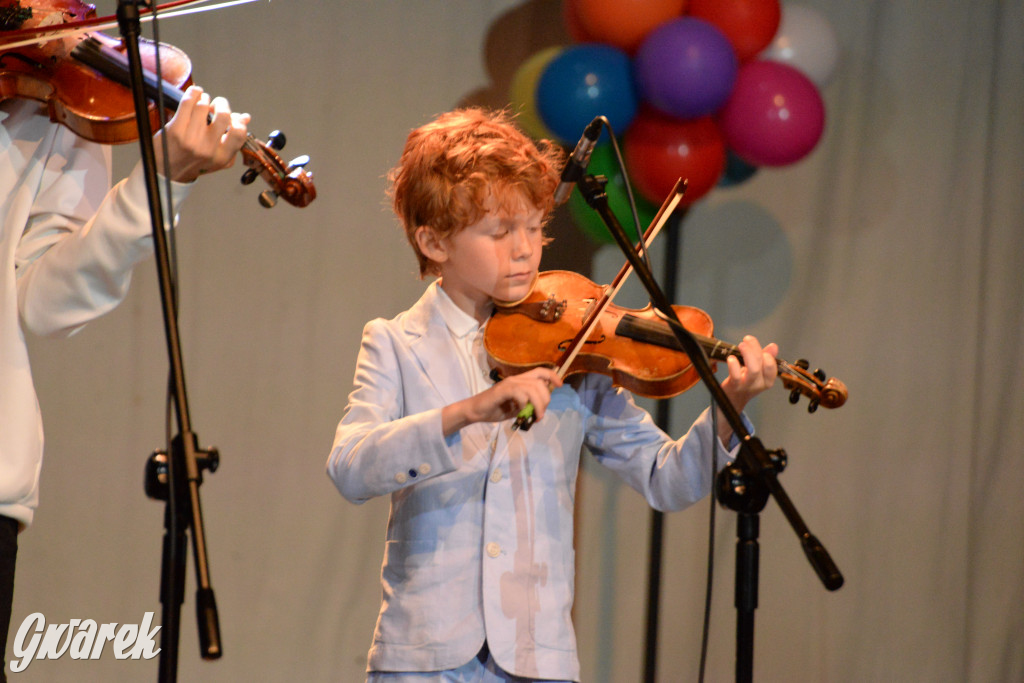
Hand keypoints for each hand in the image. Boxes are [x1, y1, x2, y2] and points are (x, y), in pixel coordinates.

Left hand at [153, 85, 249, 182]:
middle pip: (223, 115)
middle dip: (222, 104)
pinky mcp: (175, 130)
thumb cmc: (194, 162)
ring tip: (202, 101)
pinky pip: (188, 103)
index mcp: (222, 157)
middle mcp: (207, 149)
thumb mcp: (217, 158)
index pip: (239, 132)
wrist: (167, 172)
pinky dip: (193, 93)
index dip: (238, 120)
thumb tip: (246, 117)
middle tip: (217, 104)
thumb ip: (232, 139)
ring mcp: (190, 139)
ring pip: (204, 106)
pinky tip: (195, 93)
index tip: (232, 116)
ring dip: (205, 98)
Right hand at [441, 367, 562, 435]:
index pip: (540, 371)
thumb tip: (541, 408)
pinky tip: (520, 412)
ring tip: (535, 416)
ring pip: (533, 389)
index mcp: (521, 381)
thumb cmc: (496, 409)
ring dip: (538, 404)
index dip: (552, 376)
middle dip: (546, 399)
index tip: (560, 385)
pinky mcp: (503, 390)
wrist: (476, 411)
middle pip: (540, 382)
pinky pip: (521, 394)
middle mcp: (516, 379)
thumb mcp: (517, 408)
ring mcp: (509, 383)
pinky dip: (524, 404)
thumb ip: (529, 404)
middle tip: (540, 414)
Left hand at [717, 335, 777, 440]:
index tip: (760, 347)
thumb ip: (765, 357)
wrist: (732, 400)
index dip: (768, 355)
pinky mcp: (734, 386)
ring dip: (747, 354)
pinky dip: (734, 365)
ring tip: (741, 345)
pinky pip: (736, 376)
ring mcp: (746, 386)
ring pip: (753, 370)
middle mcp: (759, 384)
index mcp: (767, 380)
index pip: (772, 367)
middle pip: (762, 365)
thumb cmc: (745, 381)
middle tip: (747, 339)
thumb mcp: (757, 370)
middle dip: (755, 349)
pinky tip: (730, 358)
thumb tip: (774, 346)